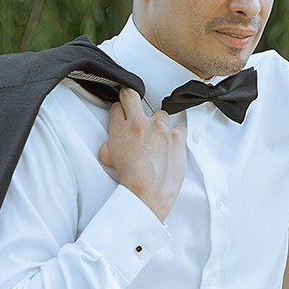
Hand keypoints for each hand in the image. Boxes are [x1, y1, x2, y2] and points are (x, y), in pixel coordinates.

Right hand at [99, 88, 186, 220]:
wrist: (147, 191)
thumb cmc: (131, 180)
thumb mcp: (109, 159)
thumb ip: (110, 146)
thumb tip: (110, 146)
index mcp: (121, 128)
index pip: (118, 106)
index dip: (121, 109)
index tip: (124, 112)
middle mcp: (140, 123)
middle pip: (133, 96)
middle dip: (132, 99)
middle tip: (134, 106)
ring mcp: (160, 128)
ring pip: (160, 113)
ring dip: (158, 122)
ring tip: (158, 137)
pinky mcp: (177, 136)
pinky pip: (179, 127)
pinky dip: (176, 134)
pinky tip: (172, 143)